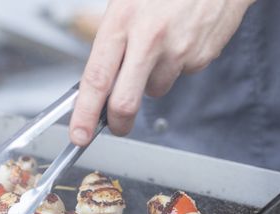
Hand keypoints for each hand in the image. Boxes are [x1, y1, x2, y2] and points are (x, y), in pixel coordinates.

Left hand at [69, 0, 254, 144]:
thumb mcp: (126, 2)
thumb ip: (110, 42)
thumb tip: (97, 84)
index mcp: (122, 20)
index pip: (96, 79)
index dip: (84, 113)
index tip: (78, 134)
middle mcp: (149, 37)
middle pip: (125, 102)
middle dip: (118, 122)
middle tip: (117, 124)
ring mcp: (178, 49)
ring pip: (154, 90)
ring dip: (151, 80)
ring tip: (159, 46)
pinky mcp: (201, 56)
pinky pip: (180, 75)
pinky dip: (176, 65)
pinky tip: (180, 39)